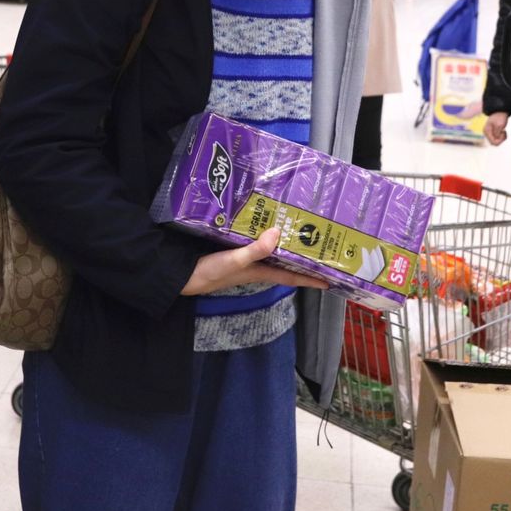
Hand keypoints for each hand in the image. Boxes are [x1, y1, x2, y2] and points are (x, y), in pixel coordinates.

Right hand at [181, 229, 327, 296]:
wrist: (181, 276)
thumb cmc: (209, 272)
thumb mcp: (234, 261)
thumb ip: (254, 250)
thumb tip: (278, 234)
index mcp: (259, 271)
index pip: (290, 277)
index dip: (309, 279)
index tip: (329, 281)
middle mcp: (254, 268)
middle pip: (283, 266)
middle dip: (301, 261)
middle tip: (319, 251)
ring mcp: (242, 262)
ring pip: (270, 256)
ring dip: (283, 249)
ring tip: (297, 236)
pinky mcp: (230, 253)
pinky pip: (254, 247)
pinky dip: (262, 240)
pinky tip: (261, 229)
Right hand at [484, 112, 509, 146]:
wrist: (500, 110)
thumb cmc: (500, 116)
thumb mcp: (499, 125)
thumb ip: (497, 134)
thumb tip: (495, 141)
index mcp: (487, 131)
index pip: (493, 142)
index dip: (500, 140)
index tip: (503, 132)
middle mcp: (486, 133)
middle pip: (494, 143)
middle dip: (500, 139)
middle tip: (504, 132)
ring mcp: (489, 132)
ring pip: (495, 141)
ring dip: (501, 138)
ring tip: (503, 131)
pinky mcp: (492, 132)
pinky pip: (496, 138)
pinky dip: (501, 136)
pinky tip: (502, 131)